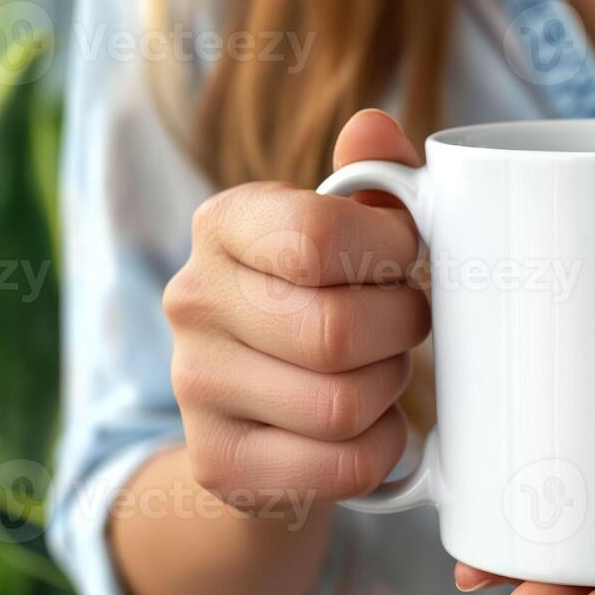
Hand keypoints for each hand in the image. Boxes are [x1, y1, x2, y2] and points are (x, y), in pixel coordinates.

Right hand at [163, 110, 428, 509]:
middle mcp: (192, 299)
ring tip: (380, 373)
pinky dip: (379, 449)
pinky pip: (341, 465)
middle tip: (403, 326)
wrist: (261, 411)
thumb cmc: (323, 298)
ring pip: (343, 404)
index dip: (391, 254)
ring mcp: (194, 386)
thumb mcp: (345, 231)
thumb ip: (371, 179)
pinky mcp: (218, 462)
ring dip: (389, 391)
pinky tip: (369, 426)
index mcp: (223, 224)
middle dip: (399, 331)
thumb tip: (373, 128)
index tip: (401, 260)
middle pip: (337, 332)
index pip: (319, 236)